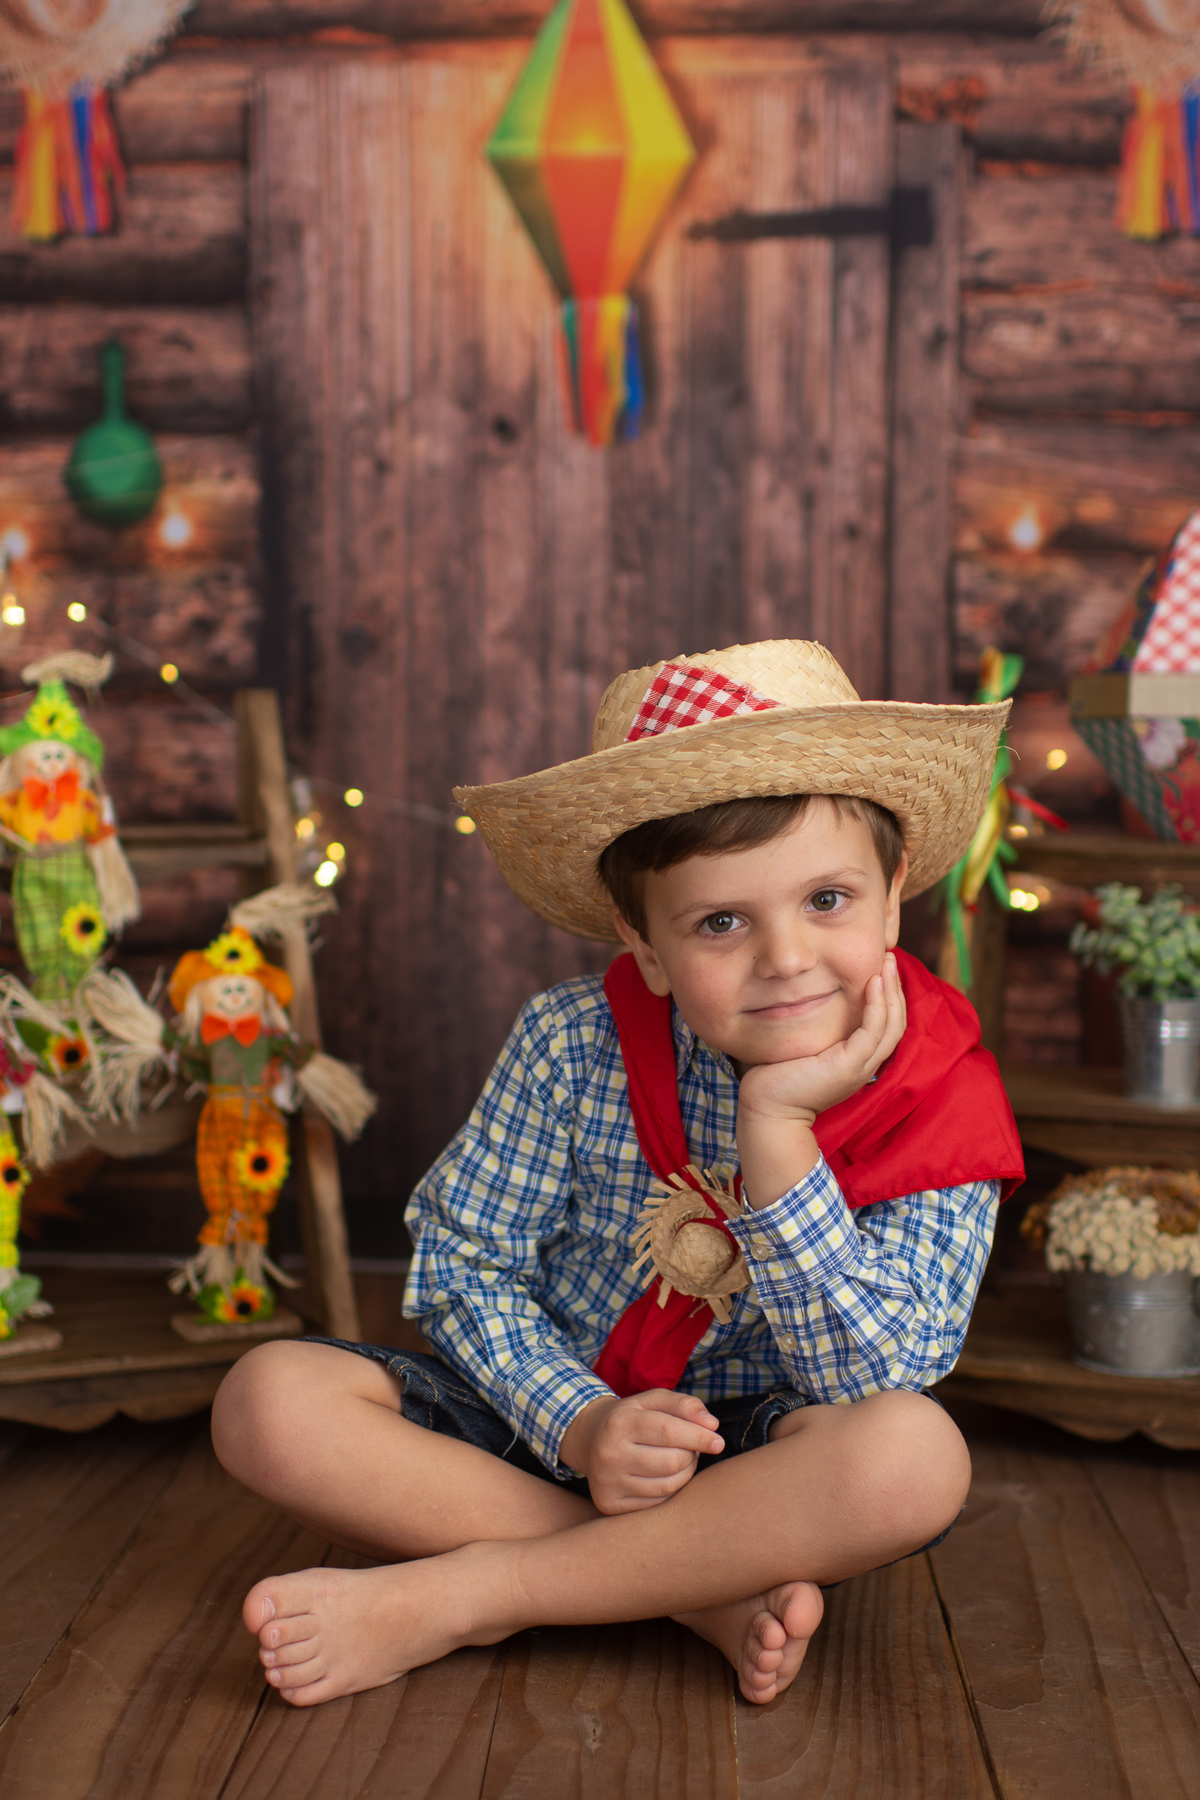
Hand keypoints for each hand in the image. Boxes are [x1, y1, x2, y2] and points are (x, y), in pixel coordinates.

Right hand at [560, 1389, 724, 1515]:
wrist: (588, 1440)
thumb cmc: (630, 1418)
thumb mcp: (652, 1400)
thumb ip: (684, 1405)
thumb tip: (712, 1425)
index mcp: (619, 1423)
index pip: (668, 1431)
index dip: (699, 1437)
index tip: (718, 1441)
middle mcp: (609, 1455)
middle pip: (672, 1462)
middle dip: (691, 1454)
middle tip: (690, 1448)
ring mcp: (607, 1483)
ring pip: (668, 1486)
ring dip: (685, 1473)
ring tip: (680, 1460)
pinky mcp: (609, 1505)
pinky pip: (657, 1502)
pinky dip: (670, 1490)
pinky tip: (664, 1476)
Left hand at [739, 952, 906, 1124]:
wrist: (768, 1109)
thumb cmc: (777, 1076)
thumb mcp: (804, 1045)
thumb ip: (816, 1026)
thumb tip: (808, 994)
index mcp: (857, 1060)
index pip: (886, 1024)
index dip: (888, 995)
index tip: (880, 967)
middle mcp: (865, 1064)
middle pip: (895, 1021)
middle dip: (895, 987)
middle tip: (889, 956)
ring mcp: (860, 1067)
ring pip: (891, 1025)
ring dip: (892, 991)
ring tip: (887, 962)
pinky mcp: (849, 1066)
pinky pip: (873, 1031)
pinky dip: (877, 1006)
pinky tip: (873, 983)